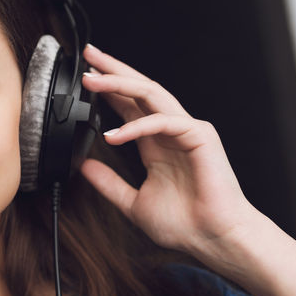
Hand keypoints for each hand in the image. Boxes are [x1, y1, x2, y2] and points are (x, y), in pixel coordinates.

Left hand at [78, 44, 258, 275]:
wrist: (212, 240)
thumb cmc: (184, 224)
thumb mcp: (132, 202)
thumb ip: (108, 183)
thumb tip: (83, 167)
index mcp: (155, 142)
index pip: (128, 105)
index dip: (107, 88)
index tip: (84, 74)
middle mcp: (170, 131)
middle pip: (139, 89)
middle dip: (113, 69)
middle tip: (88, 55)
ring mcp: (186, 130)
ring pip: (150, 95)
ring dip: (119, 84)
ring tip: (91, 80)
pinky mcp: (199, 136)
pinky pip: (163, 121)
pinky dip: (135, 126)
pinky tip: (112, 135)